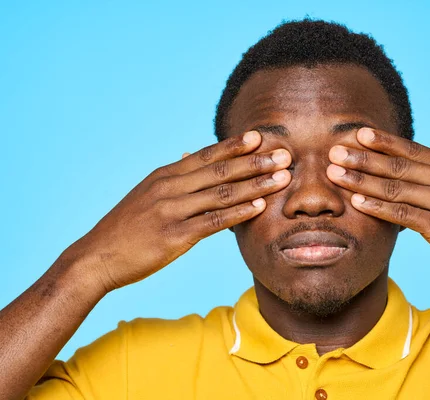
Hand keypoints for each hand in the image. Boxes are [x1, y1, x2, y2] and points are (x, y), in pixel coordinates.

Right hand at [67, 131, 291, 292]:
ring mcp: (172, 211)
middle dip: (255, 162)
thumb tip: (192, 156)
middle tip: (284, 154)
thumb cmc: (127, 227)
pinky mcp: (174, 236)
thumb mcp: (148, 194)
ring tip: (283, 178)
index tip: (260, 136)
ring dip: (255, 185)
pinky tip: (259, 207)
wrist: (97, 256)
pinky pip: (213, 222)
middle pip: (220, 170)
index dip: (234, 146)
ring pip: (222, 194)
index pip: (206, 155)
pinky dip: (238, 213)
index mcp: (165, 175)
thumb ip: (175, 179)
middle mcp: (169, 188)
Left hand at [327, 128, 429, 285]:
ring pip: (396, 189)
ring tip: (335, 174)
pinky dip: (378, 208)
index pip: (412, 149)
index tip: (357, 133)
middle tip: (334, 151)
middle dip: (362, 158)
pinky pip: (404, 215)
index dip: (383, 141)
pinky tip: (357, 202)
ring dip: (362, 181)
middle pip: (398, 166)